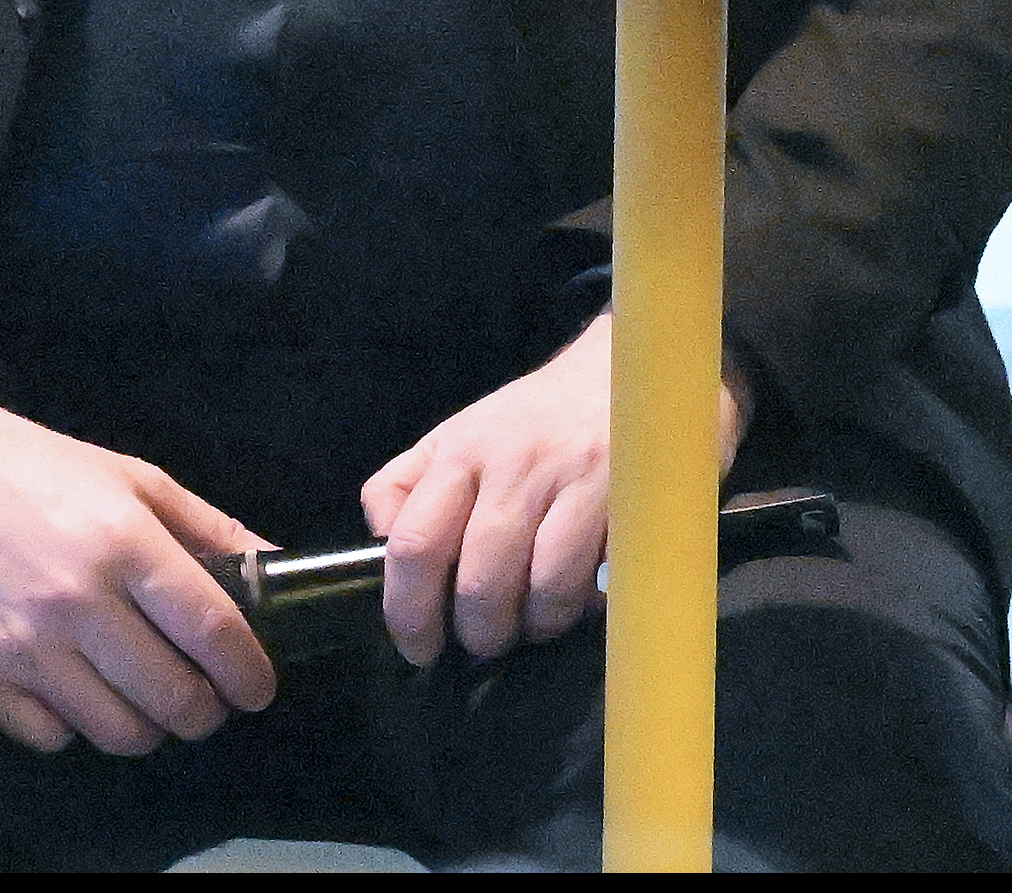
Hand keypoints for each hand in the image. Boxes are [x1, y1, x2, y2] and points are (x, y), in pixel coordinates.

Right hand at [0, 382, 274, 756]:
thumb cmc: (40, 468)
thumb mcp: (137, 478)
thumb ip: (210, 528)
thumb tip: (276, 566)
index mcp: (124, 543)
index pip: (210, 630)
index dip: (249, 671)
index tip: (261, 688)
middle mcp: (76, 602)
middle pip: (170, 696)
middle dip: (207, 711)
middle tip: (212, 700)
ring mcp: (22, 646)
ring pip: (116, 730)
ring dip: (150, 727)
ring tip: (154, 701)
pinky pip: (50, 737)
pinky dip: (77, 727)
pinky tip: (85, 694)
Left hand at [362, 312, 616, 668]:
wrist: (631, 364)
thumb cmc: (536, 417)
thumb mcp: (459, 435)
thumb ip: (406, 484)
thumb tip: (380, 541)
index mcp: (460, 452)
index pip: (413, 546)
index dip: (409, 613)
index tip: (420, 647)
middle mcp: (512, 464)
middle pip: (478, 583)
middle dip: (480, 633)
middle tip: (488, 640)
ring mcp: (573, 478)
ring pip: (541, 588)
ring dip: (536, 625)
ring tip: (538, 622)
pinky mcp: (627, 493)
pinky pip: (600, 577)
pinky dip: (587, 605)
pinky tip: (585, 597)